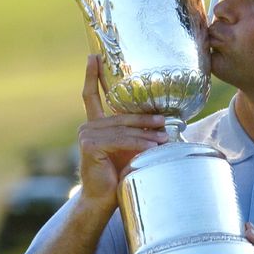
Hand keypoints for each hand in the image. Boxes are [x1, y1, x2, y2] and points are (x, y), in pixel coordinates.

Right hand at [77, 55, 168, 209]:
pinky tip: (152, 148)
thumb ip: (135, 131)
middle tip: (166, 119)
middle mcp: (88, 126)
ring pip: (124, 129)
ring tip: (165, 135)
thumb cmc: (117, 172)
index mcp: (95, 124)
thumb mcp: (128, 147)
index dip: (92, 75)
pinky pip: (120, 140)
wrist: (103, 198)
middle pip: (121, 116)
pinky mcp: (90, 146)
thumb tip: (163, 120)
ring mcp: (87, 135)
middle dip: (146, 118)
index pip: (92, 95)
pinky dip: (138, 144)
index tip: (93, 55)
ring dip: (147, 132)